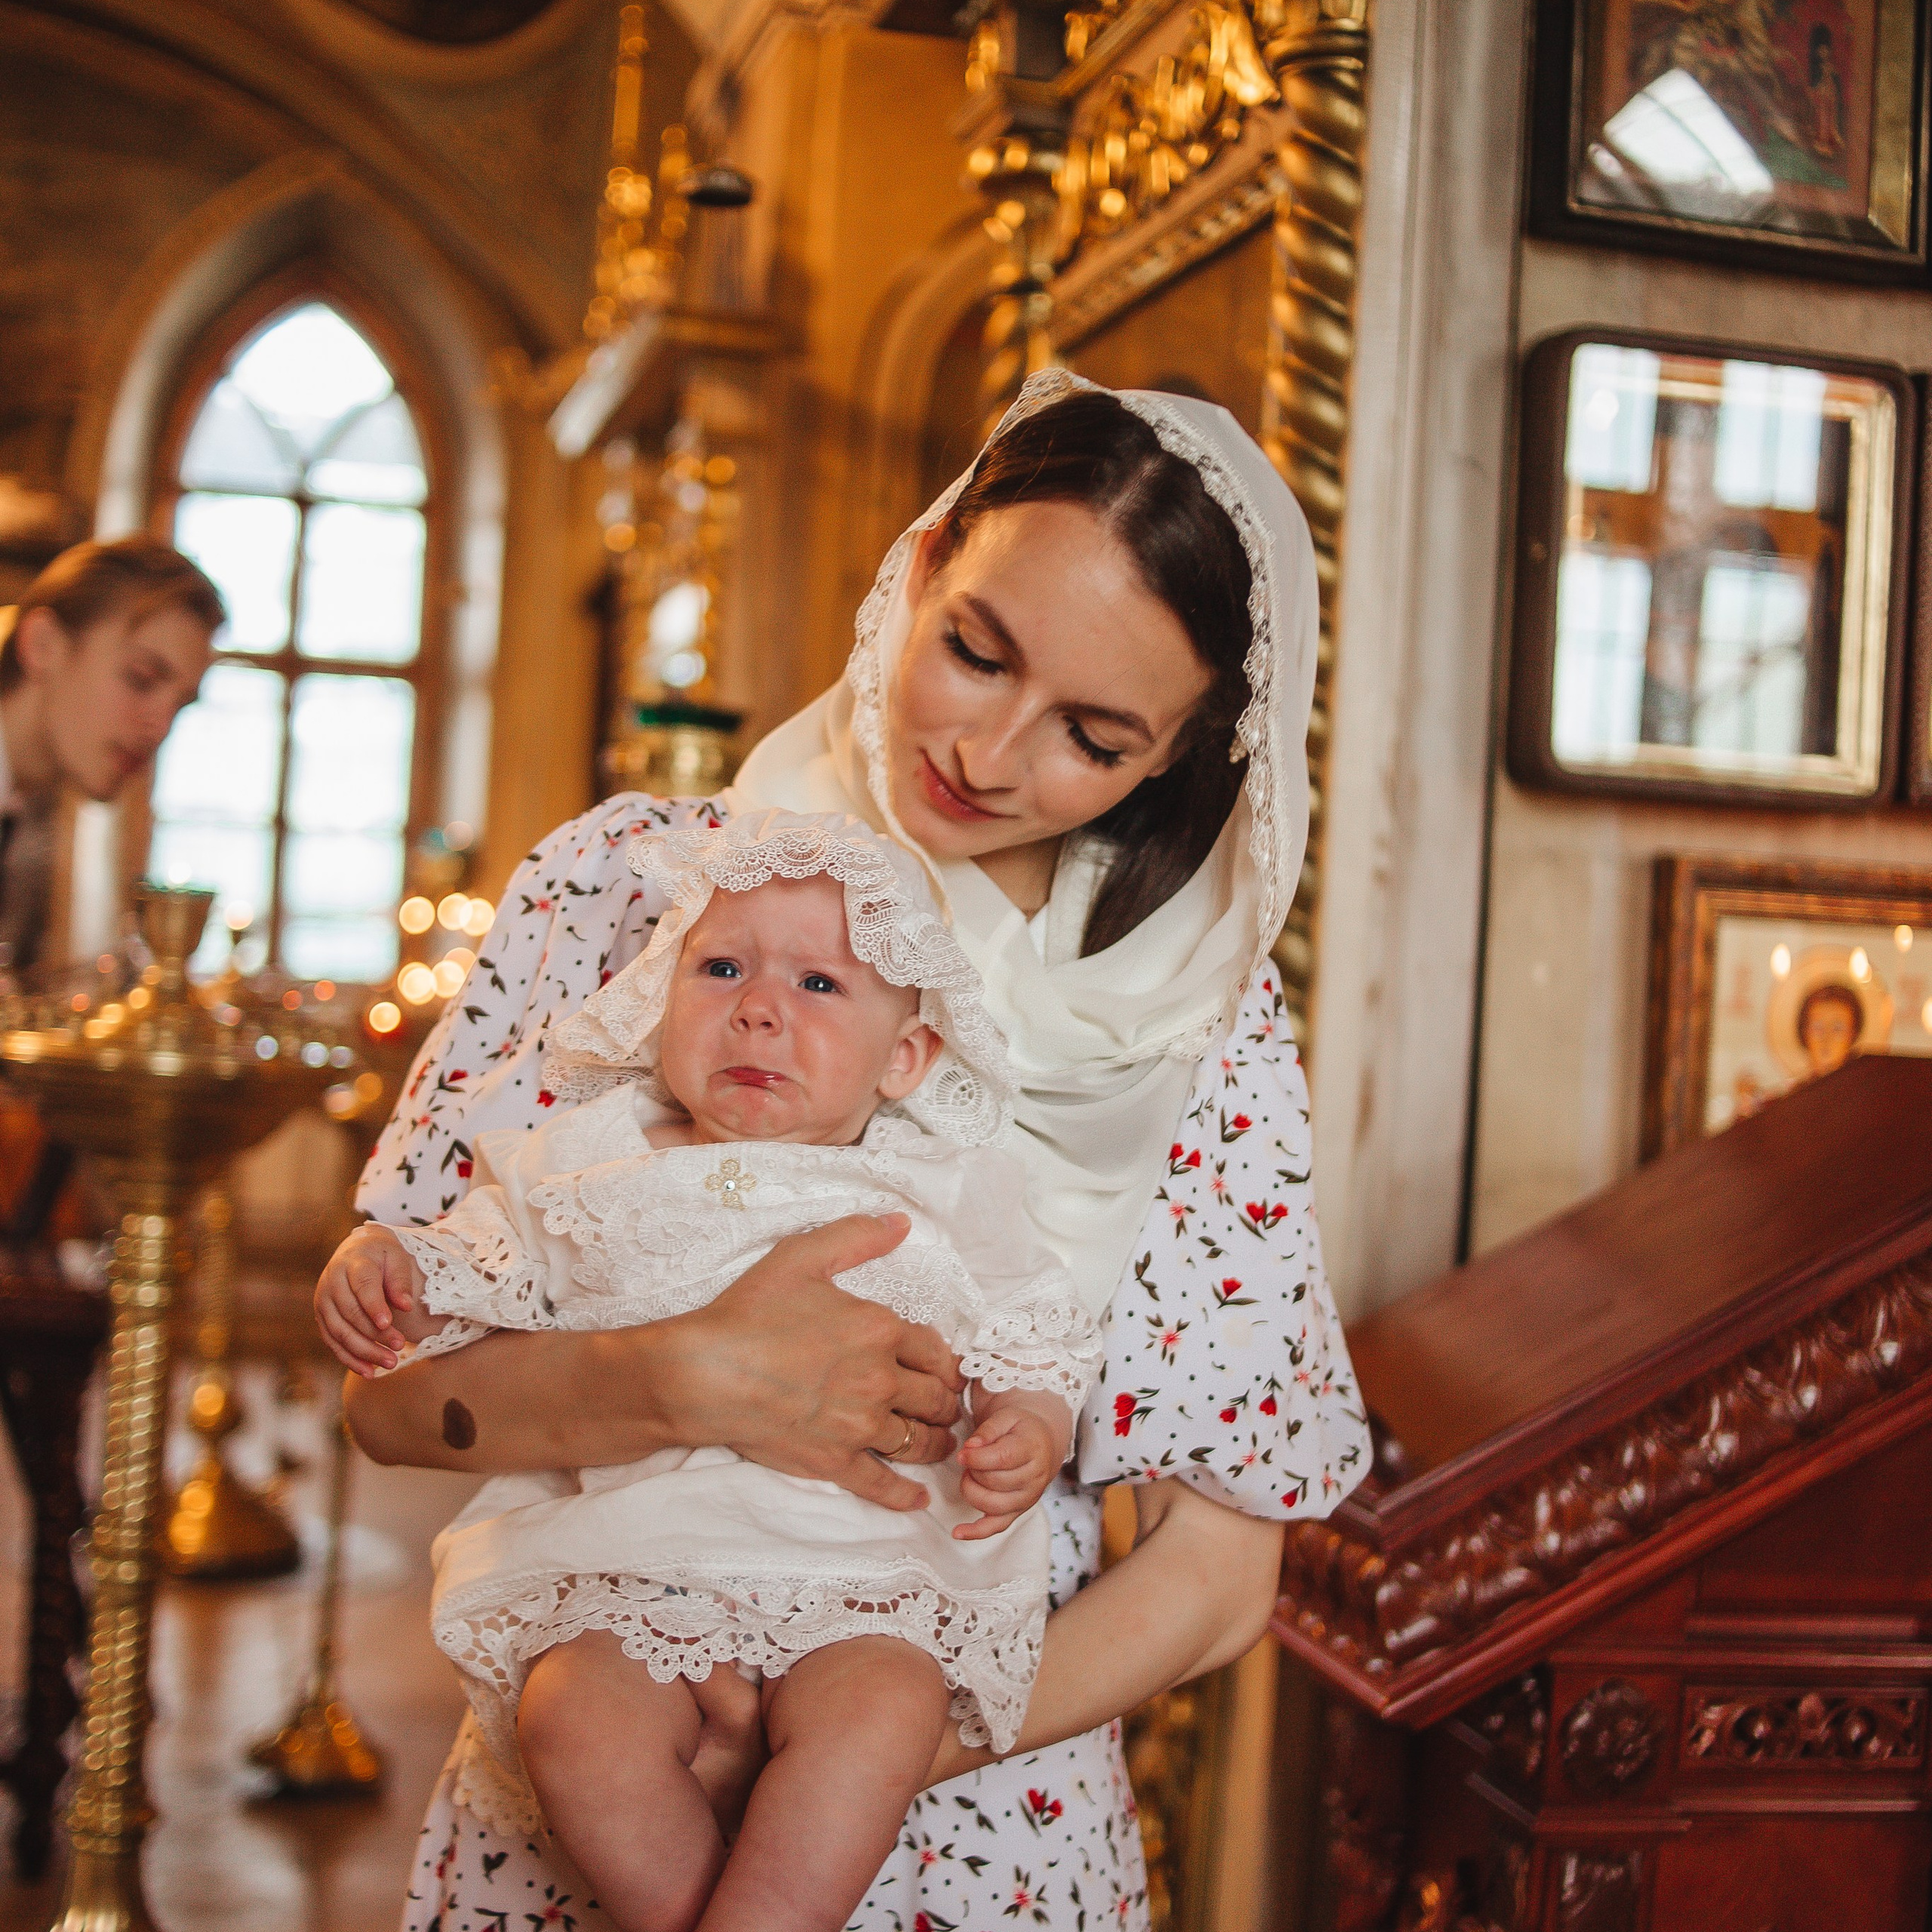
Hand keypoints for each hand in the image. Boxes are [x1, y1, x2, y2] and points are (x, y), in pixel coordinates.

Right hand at [315, 1225, 429, 1376]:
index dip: (374, 1306)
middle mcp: (331, 1283)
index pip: (362, 1286)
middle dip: (375, 1334)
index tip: (388, 1323)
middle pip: (351, 1313)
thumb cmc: (381, 1256)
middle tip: (400, 1347)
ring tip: (391, 1363)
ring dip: (364, 1352)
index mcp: (352, 1263)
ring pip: (340, 1332)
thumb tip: (406, 1305)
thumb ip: (400, 1280)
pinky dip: (350, 1359)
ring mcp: (323, 1302)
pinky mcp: (322, 1318)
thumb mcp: (396, 1258)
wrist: (355, 1252)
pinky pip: (333, 1343)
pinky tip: (369, 1372)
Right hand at [655, 1213, 965, 1512]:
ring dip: (935, 1442)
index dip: (943, 1359)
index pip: (936, 1349)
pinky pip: (882, 1486)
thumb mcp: (801, 1256)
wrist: (703, 1373)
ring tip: (937, 1441)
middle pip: (936, 1398)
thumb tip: (902, 1223)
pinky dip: (904, 1495)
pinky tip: (917, 1497)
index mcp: (880, 1330)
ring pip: (920, 1442)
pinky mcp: (834, 1462)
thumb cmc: (748, 1312)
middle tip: (943, 1404)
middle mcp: (880, 1381)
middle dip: (945, 1401)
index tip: (942, 1367)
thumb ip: (856, 1236)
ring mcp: (859, 1427)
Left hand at [954, 1399, 1061, 1540]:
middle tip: (970, 1459)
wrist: (1041, 1443)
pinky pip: (997, 1526)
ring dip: (972, 1491)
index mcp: (1032, 1449)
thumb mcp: (1006, 1416)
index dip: (977, 1458)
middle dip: (974, 1471)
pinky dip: (977, 1532)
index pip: (1003, 1459)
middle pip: (995, 1482)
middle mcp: (1035, 1477)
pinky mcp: (1018, 1511)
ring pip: (993, 1505)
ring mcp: (1028, 1498)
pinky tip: (958, 1532)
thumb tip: (970, 1448)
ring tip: (971, 1475)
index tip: (962, 1454)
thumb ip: (987, 1430)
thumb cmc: (1021, 1428)